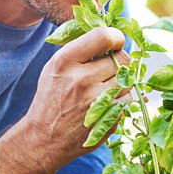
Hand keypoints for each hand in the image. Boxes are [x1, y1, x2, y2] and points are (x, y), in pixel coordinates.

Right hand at [22, 26, 129, 167]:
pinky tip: (106, 103)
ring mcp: (97, 102)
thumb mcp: (55, 67)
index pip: (103, 37)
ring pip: (128, 81)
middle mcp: (81, 80)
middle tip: (110, 67)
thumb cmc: (51, 98)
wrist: (44, 138)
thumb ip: (80, 49)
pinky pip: (128, 100)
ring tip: (105, 87)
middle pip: (122, 59)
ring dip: (121, 82)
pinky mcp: (108, 120)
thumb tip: (110, 35)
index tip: (116, 42)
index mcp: (65, 62)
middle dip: (120, 61)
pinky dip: (121, 100)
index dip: (116, 37)